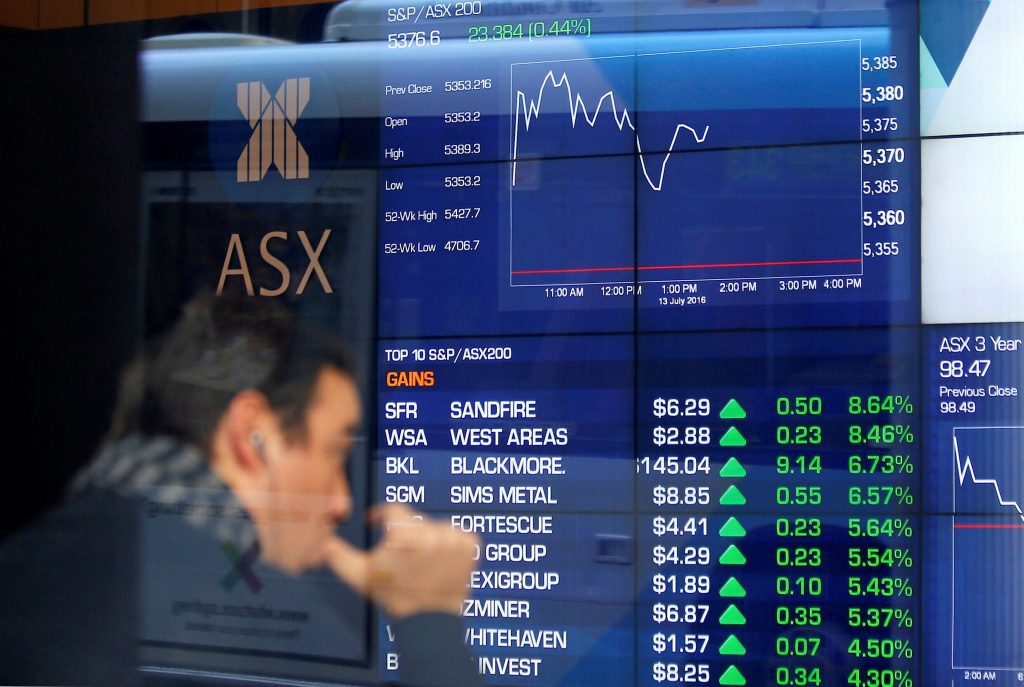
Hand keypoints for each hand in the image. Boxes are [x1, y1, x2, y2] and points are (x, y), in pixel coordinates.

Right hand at [322, 503, 479, 617]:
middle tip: (399, 556)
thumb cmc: (392, 597)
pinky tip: (438, 561)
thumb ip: (336, 554)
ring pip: (434, 525)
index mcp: (405, 535)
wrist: (428, 622)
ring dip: (426, 538)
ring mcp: (454, 538)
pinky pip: (455, 533)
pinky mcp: (470, 545)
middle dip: (404, 533)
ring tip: (419, 561)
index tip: (375, 521)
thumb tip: (319, 539)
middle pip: (413, 519)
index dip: (380, 515)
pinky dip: (448, 543)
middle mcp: (433, 532)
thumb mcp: (358, 575)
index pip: (391, 510)